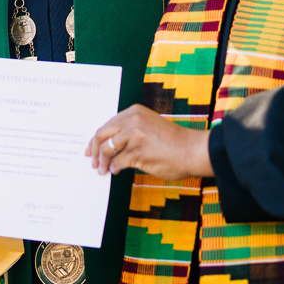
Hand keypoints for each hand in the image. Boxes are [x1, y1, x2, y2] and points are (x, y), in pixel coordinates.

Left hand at [85, 104, 212, 179]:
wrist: (193, 150)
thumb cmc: (173, 141)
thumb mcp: (148, 125)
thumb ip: (130, 130)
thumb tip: (110, 145)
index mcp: (134, 112)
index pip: (107, 125)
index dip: (96, 139)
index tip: (91, 149)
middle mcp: (132, 120)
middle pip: (101, 135)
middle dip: (94, 151)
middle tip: (92, 162)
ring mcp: (134, 136)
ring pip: (107, 150)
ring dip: (102, 162)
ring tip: (103, 170)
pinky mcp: (137, 152)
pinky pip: (117, 162)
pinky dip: (114, 168)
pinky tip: (116, 171)